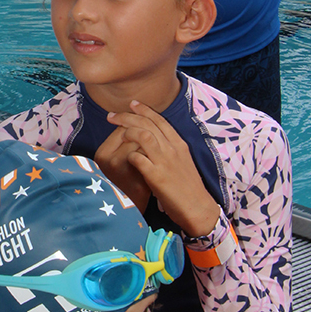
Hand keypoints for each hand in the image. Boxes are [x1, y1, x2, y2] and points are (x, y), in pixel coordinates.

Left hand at [105, 101, 220, 235]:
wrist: (198, 207)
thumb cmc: (188, 187)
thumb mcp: (182, 161)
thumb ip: (169, 149)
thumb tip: (152, 138)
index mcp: (179, 144)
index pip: (160, 120)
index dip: (145, 110)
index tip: (132, 104)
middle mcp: (172, 149)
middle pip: (148, 124)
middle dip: (128, 116)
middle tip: (112, 115)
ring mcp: (165, 162)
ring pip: (143, 135)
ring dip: (128, 131)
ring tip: (117, 132)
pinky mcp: (157, 176)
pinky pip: (138, 158)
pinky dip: (129, 154)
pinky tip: (125, 156)